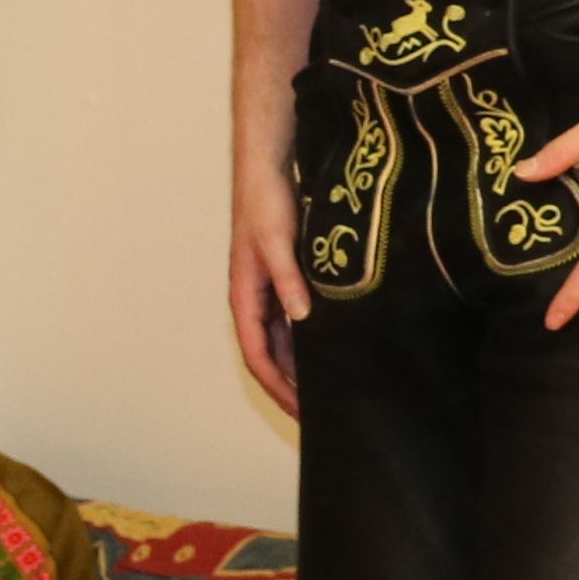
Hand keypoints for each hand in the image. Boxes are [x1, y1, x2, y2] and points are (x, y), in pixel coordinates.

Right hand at [230, 146, 308, 411]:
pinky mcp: (285, 279)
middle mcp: (255, 300)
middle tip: (321, 412)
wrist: (267, 167)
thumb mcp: (278, 241)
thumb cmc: (266, 202)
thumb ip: (289, 280)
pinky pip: (294, 321)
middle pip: (269, 356)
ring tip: (329, 388)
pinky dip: (309, 341)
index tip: (302, 412)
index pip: (257, 357)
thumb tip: (301, 317)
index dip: (278, 387)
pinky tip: (334, 348)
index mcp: (245, 297)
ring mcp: (269, 290)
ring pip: (282, 341)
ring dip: (299, 366)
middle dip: (290, 386)